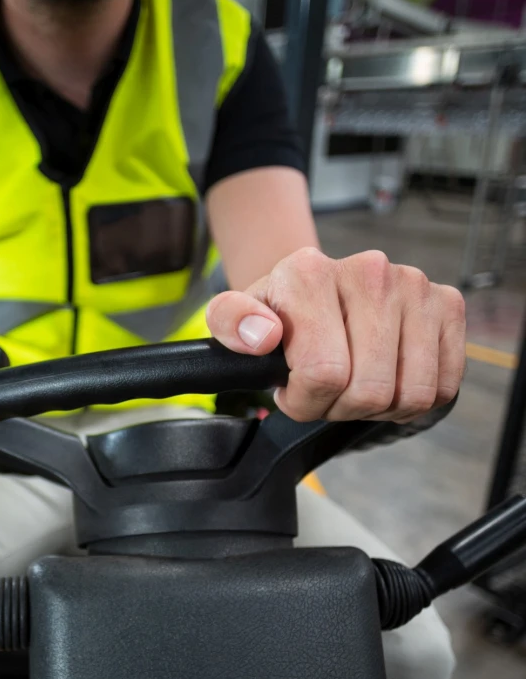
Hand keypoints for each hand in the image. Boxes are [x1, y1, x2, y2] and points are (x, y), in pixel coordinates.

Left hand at [206, 248, 466, 422]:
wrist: (315, 288)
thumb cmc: (278, 312)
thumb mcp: (234, 317)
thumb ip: (231, 323)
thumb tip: (264, 335)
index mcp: (310, 274)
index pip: (323, 374)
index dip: (306, 401)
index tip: (292, 389)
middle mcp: (369, 271)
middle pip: (369, 391)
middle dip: (340, 407)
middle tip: (324, 388)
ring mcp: (414, 285)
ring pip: (411, 394)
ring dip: (378, 408)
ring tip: (353, 383)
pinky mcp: (447, 305)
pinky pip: (443, 385)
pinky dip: (412, 399)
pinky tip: (386, 379)